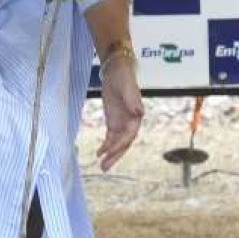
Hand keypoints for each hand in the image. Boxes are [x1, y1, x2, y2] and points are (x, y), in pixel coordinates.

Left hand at [96, 56, 142, 171]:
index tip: (109, 152)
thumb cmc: (123, 76)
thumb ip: (132, 99)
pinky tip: (99, 153)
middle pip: (124, 143)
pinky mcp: (113, 121)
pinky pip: (110, 137)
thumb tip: (139, 112)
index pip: (129, 135)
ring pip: (117, 142)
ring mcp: (122, 122)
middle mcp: (130, 122)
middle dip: (115, 156)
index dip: (120, 144)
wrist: (117, 70)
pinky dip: (106, 145)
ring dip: (110, 154)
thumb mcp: (126, 86)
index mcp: (136, 116)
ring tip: (102, 166)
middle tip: (105, 167)